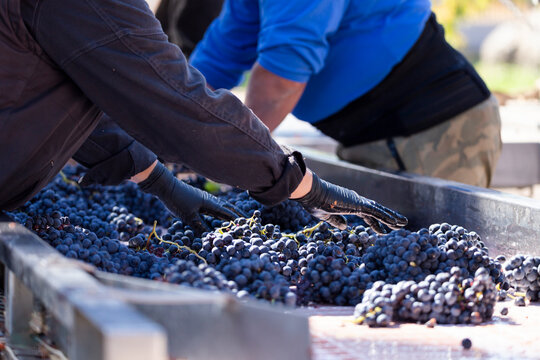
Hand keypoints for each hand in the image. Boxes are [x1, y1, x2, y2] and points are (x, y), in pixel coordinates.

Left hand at [138, 162, 242, 233]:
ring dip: (231, 212)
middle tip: (248, 219)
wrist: (166, 187)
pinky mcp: (199, 200)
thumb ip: (200, 226)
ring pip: (222, 206)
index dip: (237, 219)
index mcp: (210, 203)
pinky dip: (222, 211)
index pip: (227, 212)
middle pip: (228, 208)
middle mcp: (210, 200)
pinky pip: (215, 207)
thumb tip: (211, 237)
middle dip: (238, 214)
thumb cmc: (178, 200)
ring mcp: (205, 200)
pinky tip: (221, 213)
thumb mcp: (188, 216)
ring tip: (239, 216)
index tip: (247, 224)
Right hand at [293, 173, 407, 233]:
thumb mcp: (326, 216)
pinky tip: (395, 222)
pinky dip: (387, 217)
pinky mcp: (358, 204)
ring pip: (380, 211)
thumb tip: (346, 228)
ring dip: (392, 217)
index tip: (382, 230)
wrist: (311, 193)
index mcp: (349, 204)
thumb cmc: (315, 202)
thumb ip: (336, 221)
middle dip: (389, 218)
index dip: (376, 223)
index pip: (366, 214)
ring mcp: (359, 202)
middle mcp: (356, 201)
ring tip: (403, 224)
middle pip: (377, 211)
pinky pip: (376, 212)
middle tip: (400, 225)